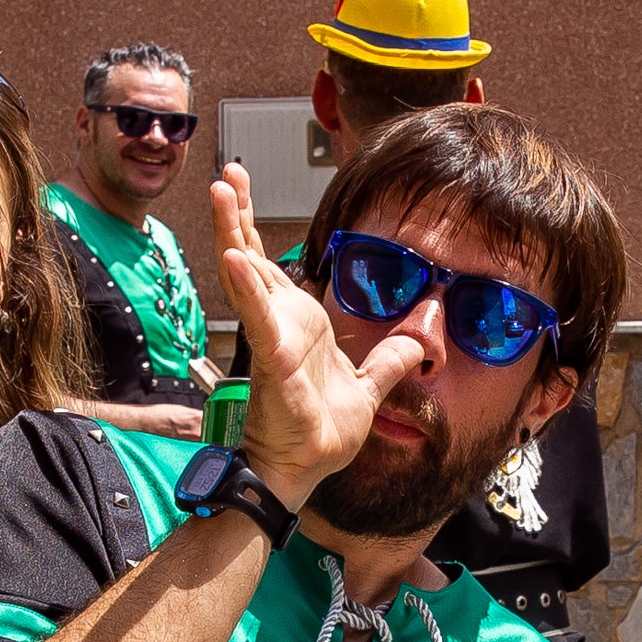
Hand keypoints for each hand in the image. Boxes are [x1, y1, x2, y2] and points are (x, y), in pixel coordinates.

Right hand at [211, 168, 405, 504]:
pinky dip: (246, 288)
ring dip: (232, 232)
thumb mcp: (368, 388)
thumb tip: (421, 342)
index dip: (252, 227)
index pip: (270, 265)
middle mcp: (278, 323)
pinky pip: (259, 319)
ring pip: (247, 275)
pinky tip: (233, 258)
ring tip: (221, 191)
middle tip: (228, 172)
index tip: (242, 189)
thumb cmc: (321, 432)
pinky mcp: (272, 360)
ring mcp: (271, 338)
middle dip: (237, 214)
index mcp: (296, 324)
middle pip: (250, 257)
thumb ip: (390, 361)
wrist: (304, 469)